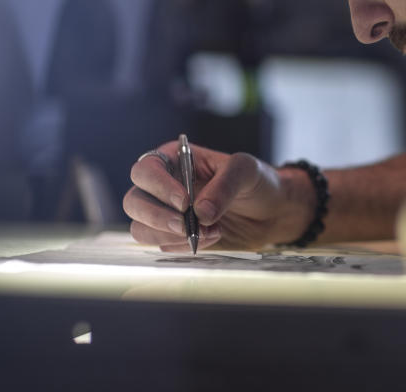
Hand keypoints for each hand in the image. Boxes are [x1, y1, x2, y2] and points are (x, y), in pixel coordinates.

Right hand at [123, 141, 312, 251]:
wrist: (271, 210)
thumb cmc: (256, 181)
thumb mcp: (246, 171)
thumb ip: (225, 185)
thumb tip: (201, 212)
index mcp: (174, 159)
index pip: (146, 170)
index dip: (159, 187)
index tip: (184, 202)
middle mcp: (163, 186)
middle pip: (134, 202)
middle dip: (157, 217)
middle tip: (186, 226)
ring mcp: (166, 213)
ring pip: (141, 228)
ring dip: (172, 235)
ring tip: (210, 231)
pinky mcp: (174, 236)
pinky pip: (163, 245)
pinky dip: (184, 246)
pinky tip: (212, 237)